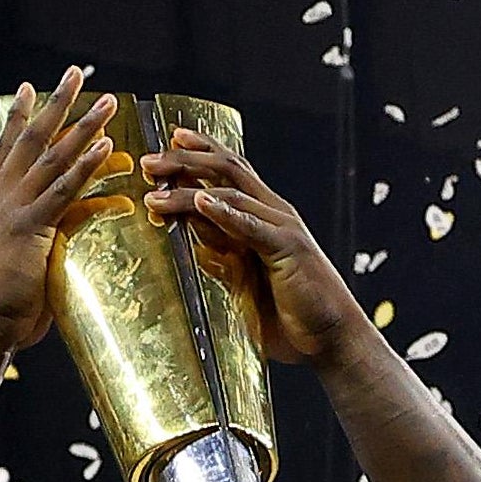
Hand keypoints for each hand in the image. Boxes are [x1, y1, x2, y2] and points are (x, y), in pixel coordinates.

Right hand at [0, 67, 121, 353]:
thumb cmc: (0, 310)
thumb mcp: (19, 266)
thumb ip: (41, 244)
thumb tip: (65, 235)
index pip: (6, 151)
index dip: (18, 118)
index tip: (27, 88)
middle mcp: (0, 200)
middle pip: (30, 139)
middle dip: (56, 104)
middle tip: (77, 73)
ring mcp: (14, 212)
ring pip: (52, 157)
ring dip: (82, 126)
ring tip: (107, 100)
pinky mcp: (31, 230)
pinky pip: (63, 191)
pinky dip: (85, 166)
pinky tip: (106, 146)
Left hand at [142, 130, 367, 362]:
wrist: (332, 338)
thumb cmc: (292, 315)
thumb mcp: (245, 282)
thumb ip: (222, 259)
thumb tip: (192, 242)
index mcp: (265, 217)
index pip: (230, 171)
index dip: (199, 152)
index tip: (165, 142)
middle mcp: (274, 214)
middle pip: (227, 169)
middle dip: (185, 159)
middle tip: (149, 160)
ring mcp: (283, 228)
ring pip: (231, 193)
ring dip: (188, 189)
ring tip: (156, 189)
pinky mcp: (289, 249)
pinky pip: (251, 226)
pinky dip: (225, 212)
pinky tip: (200, 202)